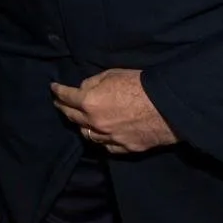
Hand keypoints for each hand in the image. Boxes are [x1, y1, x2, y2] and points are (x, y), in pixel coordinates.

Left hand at [52, 69, 176, 153]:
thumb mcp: (113, 74)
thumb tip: (83, 89)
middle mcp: (95, 123)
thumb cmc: (141, 85)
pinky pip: (107, 146)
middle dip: (63, 108)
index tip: (53, 88)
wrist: (170, 106)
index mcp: (89, 103)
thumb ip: (93, 83)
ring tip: (79, 120)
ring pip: (88, 135)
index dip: (58, 91)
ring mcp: (110, 138)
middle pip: (73, 117)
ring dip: (81, 126)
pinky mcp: (126, 148)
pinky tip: (100, 136)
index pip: (66, 96)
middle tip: (59, 104)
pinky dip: (101, 140)